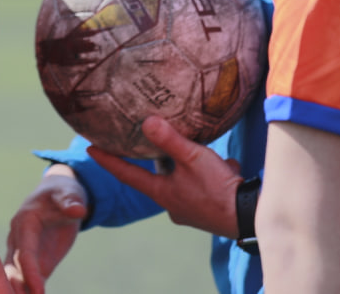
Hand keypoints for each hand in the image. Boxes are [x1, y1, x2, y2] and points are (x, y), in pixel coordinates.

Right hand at [3, 165, 87, 293]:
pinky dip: (28, 293)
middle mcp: (19, 239)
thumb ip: (71, 201)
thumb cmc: (62, 193)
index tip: (39, 292)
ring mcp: (23, 252)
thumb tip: (78, 210)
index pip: (25, 252)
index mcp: (25, 222)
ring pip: (15, 277)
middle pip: (13, 268)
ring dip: (17, 292)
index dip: (30, 272)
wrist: (57, 196)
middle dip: (15, 288)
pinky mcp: (34, 262)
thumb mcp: (68, 193)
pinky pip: (27, 281)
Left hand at [85, 115, 242, 238]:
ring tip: (206, 155)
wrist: (249, 217)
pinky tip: (225, 168)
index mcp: (161, 192)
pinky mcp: (206, 209)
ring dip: (191, 165)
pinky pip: (202, 185)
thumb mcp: (193, 158)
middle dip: (159, 158)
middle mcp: (171, 204)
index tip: (90, 149)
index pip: (126, 173)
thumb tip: (146, 121)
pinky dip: (210, 173)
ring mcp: (189, 209)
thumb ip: (169, 140)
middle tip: (156, 141)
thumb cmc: (219, 189)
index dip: (107, 160)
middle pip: (156, 176)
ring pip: (183, 179)